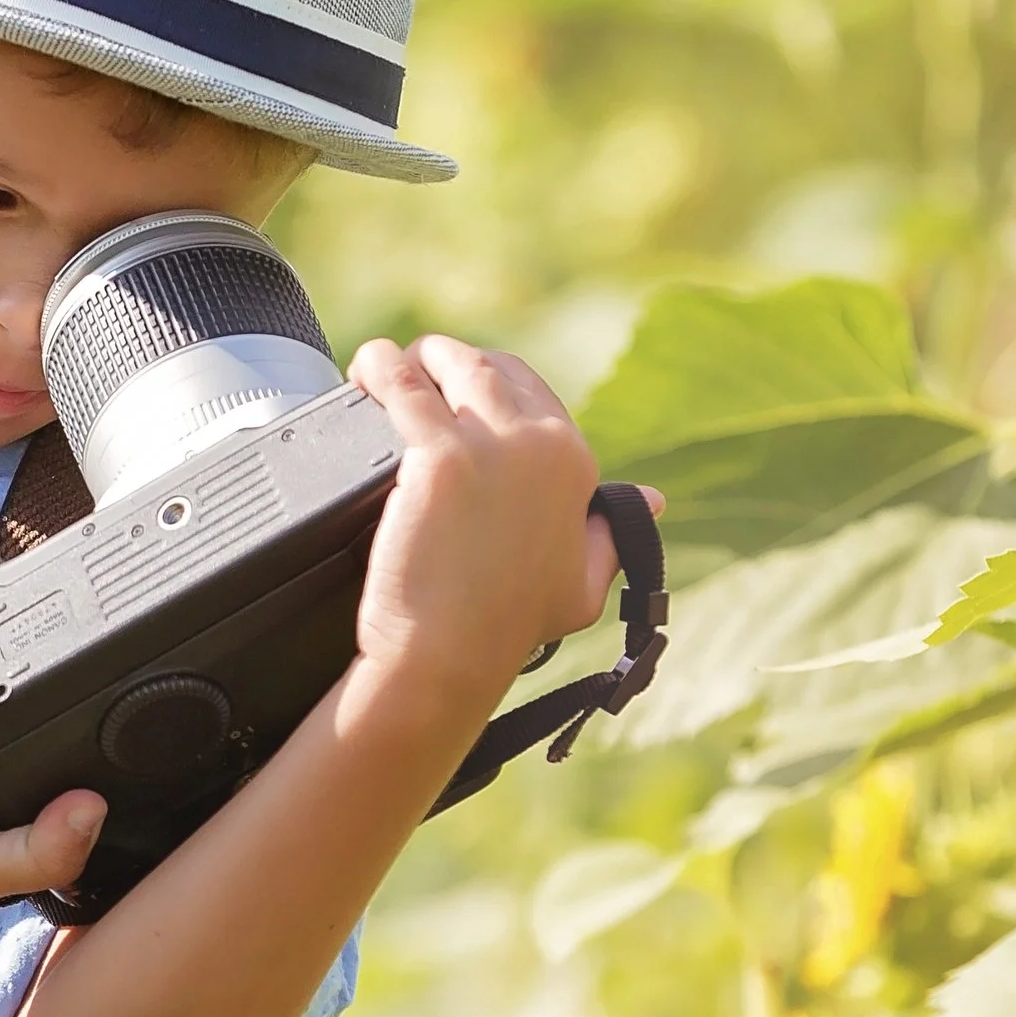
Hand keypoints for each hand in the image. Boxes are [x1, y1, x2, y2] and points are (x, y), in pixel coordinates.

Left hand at [346, 335, 659, 715]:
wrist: (449, 657)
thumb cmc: (509, 628)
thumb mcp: (583, 585)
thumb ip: (614, 534)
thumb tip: (651, 500)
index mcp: (576, 463)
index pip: (530, 389)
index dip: (486, 382)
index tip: (452, 388)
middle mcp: (540, 444)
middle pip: (486, 369)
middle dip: (446, 362)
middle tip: (412, 373)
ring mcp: (488, 446)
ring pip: (447, 367)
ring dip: (411, 359)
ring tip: (380, 367)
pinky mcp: (435, 457)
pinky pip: (401, 388)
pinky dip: (379, 368)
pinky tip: (364, 367)